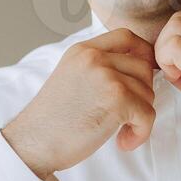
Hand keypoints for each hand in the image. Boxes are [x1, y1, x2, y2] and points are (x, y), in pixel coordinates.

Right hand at [1, 26, 158, 180]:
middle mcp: (95, 58)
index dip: (142, 53)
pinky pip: (148, 115)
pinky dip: (141, 132)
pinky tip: (123, 141)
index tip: (143, 75)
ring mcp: (107, 77)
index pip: (126, 37)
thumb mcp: (69, 78)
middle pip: (143, 66)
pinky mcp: (117, 100)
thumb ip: (96, 69)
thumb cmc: (50, 120)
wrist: (33, 143)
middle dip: (142, 93)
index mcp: (82, 51)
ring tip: (119, 132)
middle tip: (126, 115)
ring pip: (148, 92)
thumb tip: (135, 73)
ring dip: (140, 117)